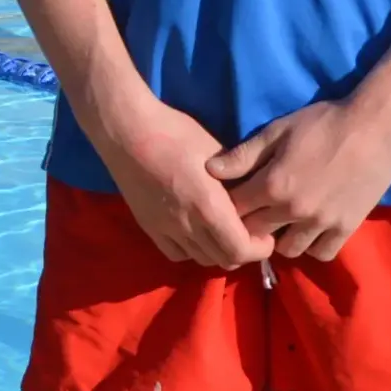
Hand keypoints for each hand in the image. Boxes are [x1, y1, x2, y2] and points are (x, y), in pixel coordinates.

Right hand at [96, 96, 274, 269]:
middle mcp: (187, 225)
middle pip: (224, 260)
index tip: (264, 234)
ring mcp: (165, 228)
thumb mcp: (215, 149)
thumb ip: (235, 179)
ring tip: (222, 232)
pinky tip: (194, 233)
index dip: (259, 248)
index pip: (241, 250)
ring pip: (201, 259)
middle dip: (242, 251)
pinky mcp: (148, 226)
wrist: (126, 130)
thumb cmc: (174, 133)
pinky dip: (191, 250)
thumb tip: (251, 193)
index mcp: (208, 206)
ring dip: (217, 251)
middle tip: (247, 233)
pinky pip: (176, 253)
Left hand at [207, 99, 390, 260]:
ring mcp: (322, 223)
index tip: (229, 199)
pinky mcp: (346, 228)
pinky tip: (309, 229)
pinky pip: (321, 253)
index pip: (235, 209)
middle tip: (253, 212)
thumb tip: (209, 170)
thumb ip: (243, 155)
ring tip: (281, 221)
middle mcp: (294, 210)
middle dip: (248, 224)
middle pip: (256, 233)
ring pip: (287, 249)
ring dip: (280, 237)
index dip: (227, 205)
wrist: (374, 130)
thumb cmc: (322, 124)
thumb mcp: (277, 131)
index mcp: (273, 185)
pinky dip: (312, 246)